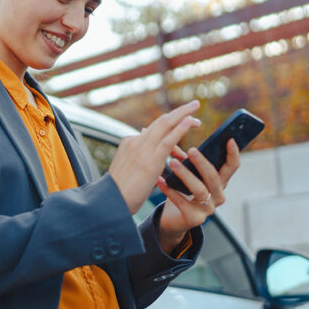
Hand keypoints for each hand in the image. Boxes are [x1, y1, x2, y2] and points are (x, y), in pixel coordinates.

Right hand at [108, 100, 201, 214]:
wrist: (111, 202)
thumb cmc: (120, 191)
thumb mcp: (129, 170)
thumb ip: (139, 158)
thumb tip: (149, 153)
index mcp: (129, 144)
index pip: (153, 130)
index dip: (170, 124)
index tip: (182, 122)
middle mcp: (135, 142)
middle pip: (160, 121)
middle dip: (179, 112)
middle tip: (194, 106)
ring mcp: (142, 149)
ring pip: (165, 125)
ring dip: (183, 115)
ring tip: (197, 116)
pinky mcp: (150, 160)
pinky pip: (168, 140)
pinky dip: (180, 128)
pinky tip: (190, 122)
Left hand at [154, 138, 241, 251]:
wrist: (172, 219)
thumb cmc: (181, 192)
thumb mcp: (188, 175)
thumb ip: (186, 159)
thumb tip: (174, 137)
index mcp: (220, 183)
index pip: (232, 167)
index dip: (233, 154)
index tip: (230, 139)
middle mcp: (218, 196)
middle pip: (214, 177)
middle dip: (203, 163)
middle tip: (191, 150)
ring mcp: (208, 209)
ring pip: (200, 190)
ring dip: (185, 175)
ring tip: (172, 162)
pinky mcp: (194, 219)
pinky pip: (182, 202)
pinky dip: (169, 190)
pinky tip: (160, 180)